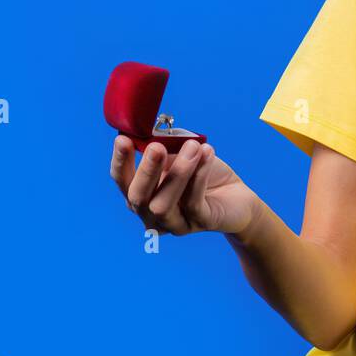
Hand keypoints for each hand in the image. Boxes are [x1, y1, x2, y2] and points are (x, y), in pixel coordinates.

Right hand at [109, 135, 260, 236]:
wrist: (236, 193)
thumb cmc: (202, 171)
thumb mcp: (179, 154)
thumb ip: (162, 145)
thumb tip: (148, 131)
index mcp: (141, 194)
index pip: (122, 181)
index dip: (120, 161)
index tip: (122, 139)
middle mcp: (151, 213)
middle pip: (137, 198)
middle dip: (146, 170)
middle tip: (156, 147)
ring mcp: (174, 223)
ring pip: (163, 205)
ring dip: (178, 173)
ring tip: (193, 146)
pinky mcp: (199, 224)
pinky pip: (193, 202)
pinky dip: (199, 176)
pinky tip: (207, 154)